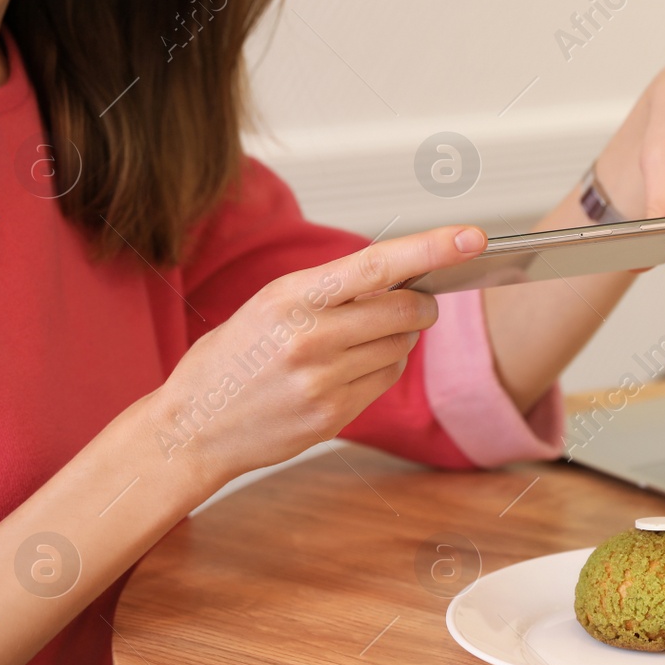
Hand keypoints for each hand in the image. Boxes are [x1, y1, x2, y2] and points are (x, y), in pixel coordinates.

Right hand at [146, 225, 487, 485]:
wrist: (192, 428)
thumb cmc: (231, 359)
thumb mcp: (267, 307)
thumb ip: (330, 291)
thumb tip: (401, 278)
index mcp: (290, 297)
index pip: (377, 265)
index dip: (431, 249)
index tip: (473, 236)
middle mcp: (309, 337)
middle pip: (405, 310)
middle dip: (422, 304)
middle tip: (419, 302)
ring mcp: (323, 380)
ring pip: (401, 346)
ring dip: (399, 338)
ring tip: (359, 340)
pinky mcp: (333, 414)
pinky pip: (386, 379)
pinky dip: (384, 367)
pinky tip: (351, 369)